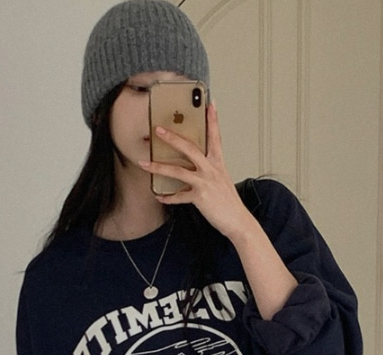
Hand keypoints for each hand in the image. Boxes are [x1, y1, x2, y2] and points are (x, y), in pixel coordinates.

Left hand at [139, 102, 255, 240]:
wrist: (238, 221)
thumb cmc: (229, 203)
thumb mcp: (222, 181)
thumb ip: (209, 170)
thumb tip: (193, 166)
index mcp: (218, 164)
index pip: (215, 137)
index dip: (213, 120)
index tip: (210, 104)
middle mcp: (212, 170)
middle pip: (190, 148)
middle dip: (172, 138)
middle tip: (158, 129)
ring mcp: (205, 183)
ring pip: (178, 171)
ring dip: (158, 167)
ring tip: (144, 163)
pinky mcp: (200, 197)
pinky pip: (179, 196)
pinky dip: (168, 197)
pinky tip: (159, 196)